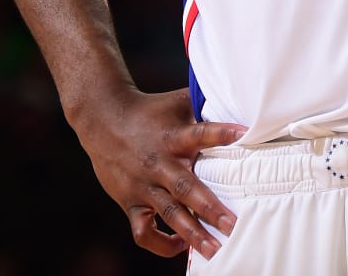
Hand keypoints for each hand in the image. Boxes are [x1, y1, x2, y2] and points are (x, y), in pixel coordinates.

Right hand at [74, 87, 246, 258]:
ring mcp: (143, 186)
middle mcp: (158, 163)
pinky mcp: (130, 202)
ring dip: (192, 234)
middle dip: (209, 207)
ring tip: (214, 250)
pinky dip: (161, 244)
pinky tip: (180, 244)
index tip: (244, 135)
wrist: (103, 119)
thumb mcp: (177, 102)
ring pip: (168, 214)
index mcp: (173, 137)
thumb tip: (242, 98)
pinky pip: (143, 231)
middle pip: (185, 187)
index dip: (221, 133)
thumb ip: (205, 105)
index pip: (200, 133)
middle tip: (232, 224)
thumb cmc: (150, 110)